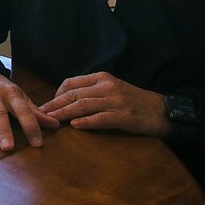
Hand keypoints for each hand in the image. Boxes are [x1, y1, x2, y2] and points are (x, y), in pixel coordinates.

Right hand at [0, 71, 60, 149]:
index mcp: (12, 95)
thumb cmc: (3, 89)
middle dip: (4, 131)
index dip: (31, 127)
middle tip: (9, 147)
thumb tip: (56, 125)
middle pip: (0, 114)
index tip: (37, 143)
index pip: (24, 111)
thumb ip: (35, 112)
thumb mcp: (20, 97)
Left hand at [40, 72, 170, 136]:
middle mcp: (107, 87)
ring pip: (83, 105)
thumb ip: (93, 92)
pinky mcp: (124, 115)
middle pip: (74, 94)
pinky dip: (86, 122)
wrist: (164, 111)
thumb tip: (67, 100)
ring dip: (64, 113)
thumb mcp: (113, 90)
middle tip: (40, 115)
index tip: (46, 106)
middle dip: (54, 105)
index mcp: (103, 78)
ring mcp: (116, 101)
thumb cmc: (136, 102)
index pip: (71, 83)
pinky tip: (74, 126)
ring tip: (50, 121)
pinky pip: (101, 118)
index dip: (56, 95)